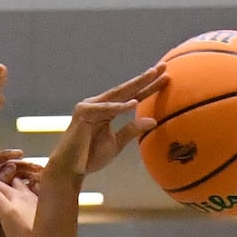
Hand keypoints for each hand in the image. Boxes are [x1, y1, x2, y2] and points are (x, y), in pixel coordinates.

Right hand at [0, 152, 40, 236]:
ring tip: (5, 186)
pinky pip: (29, 198)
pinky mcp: (41, 214)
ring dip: (12, 184)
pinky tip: (22, 203)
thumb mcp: (8, 215)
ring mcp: (35, 204)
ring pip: (21, 188)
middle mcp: (26, 195)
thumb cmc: (26, 235)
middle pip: (10, 180)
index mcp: (15, 194)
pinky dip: (21, 196)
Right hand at [48, 64, 166, 176]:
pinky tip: (134, 103)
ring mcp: (89, 107)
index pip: (132, 96)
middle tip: (163, 67)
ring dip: (136, 84)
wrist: (70, 169)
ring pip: (117, 94)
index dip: (149, 88)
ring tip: (152, 76)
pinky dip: (119, 106)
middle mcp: (99, 105)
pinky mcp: (82, 114)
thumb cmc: (90, 158)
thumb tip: (153, 121)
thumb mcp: (117, 144)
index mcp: (108, 110)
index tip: (166, 78)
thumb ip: (132, 131)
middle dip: (145, 78)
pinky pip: (105, 109)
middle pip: (127, 90)